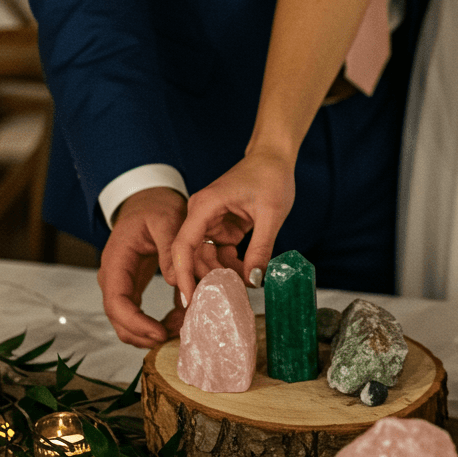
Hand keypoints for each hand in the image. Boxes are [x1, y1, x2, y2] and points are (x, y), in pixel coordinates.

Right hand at [98, 187, 187, 347]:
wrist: (148, 200)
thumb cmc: (155, 206)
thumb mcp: (166, 219)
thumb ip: (170, 247)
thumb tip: (176, 279)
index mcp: (116, 261)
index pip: (116, 303)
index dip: (136, 323)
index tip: (160, 333)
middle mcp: (114, 278)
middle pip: (120, 320)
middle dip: (146, 334)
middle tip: (178, 335)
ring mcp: (123, 285)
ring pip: (128, 323)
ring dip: (152, 332)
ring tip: (182, 327)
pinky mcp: (134, 288)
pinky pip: (140, 316)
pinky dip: (158, 323)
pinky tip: (180, 319)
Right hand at [170, 148, 295, 307]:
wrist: (274, 157)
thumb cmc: (271, 176)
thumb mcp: (271, 214)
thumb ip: (260, 249)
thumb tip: (254, 280)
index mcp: (204, 206)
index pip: (183, 246)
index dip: (184, 275)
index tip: (190, 298)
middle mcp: (200, 214)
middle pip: (192, 256)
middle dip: (208, 278)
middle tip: (229, 297)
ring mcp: (208, 221)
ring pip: (205, 257)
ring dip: (222, 273)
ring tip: (245, 284)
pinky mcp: (219, 226)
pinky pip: (218, 252)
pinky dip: (230, 264)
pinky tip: (247, 270)